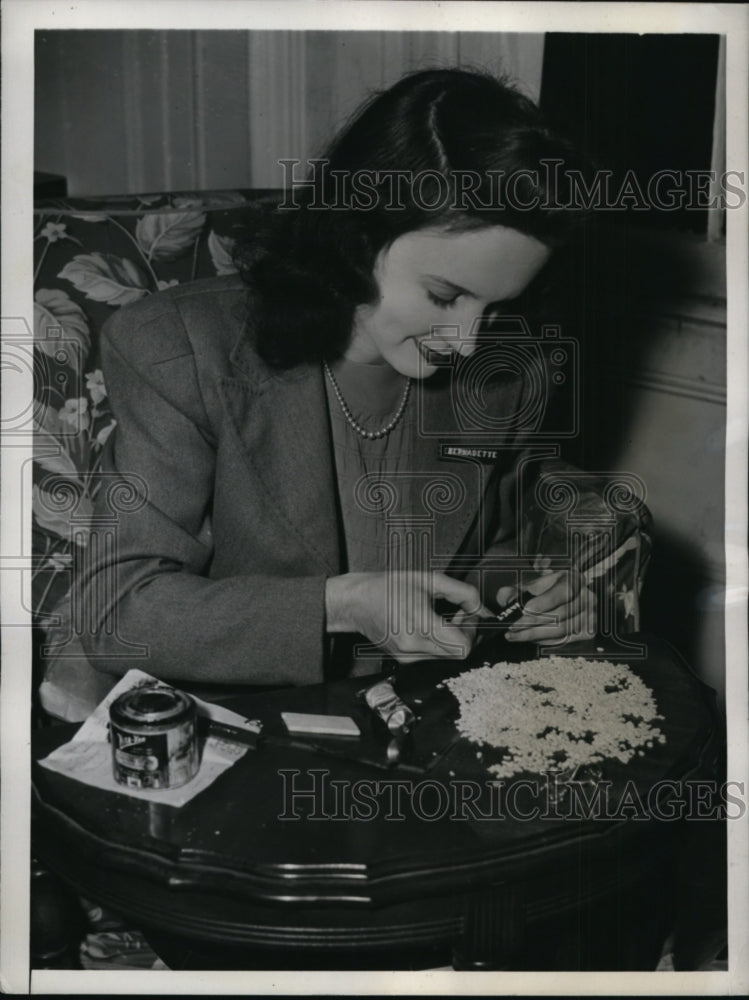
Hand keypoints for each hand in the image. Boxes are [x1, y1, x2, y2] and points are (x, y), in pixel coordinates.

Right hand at [325, 571, 488, 662]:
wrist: (357, 602)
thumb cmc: (388, 587)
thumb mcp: (429, 579)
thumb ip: (462, 593)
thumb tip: (482, 608)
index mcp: (420, 624)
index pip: (463, 645)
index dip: (473, 629)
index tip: (469, 614)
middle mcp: (414, 646)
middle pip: (459, 654)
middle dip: (466, 634)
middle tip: (460, 615)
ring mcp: (408, 657)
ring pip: (447, 657)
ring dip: (453, 640)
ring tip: (444, 620)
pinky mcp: (404, 661)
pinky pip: (433, 658)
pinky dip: (439, 645)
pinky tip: (431, 628)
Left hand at [496, 568, 596, 644]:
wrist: (564, 600)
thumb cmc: (547, 590)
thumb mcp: (532, 584)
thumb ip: (518, 589)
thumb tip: (506, 600)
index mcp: (574, 579)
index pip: (564, 592)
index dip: (545, 601)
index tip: (526, 609)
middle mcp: (587, 597)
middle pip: (560, 614)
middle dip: (532, 622)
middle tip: (513, 626)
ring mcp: (589, 616)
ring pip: (560, 630)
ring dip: (534, 634)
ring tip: (515, 635)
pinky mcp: (587, 632)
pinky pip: (562, 640)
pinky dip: (543, 640)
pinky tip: (528, 637)